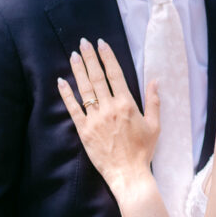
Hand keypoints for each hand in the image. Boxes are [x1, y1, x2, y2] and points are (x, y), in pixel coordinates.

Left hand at [57, 38, 159, 190]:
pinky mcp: (84, 130)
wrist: (128, 174)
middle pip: (97, 78)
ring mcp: (95, 119)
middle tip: (83, 42)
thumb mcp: (155, 126)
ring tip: (73, 55)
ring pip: (84, 89)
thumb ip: (153, 102)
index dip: (107, 58)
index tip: (101, 44)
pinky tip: (61, 81)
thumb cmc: (143, 151)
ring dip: (78, 70)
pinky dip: (66, 94)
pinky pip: (73, 109)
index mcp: (127, 105)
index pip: (115, 75)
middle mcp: (109, 108)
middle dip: (90, 58)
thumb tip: (155, 81)